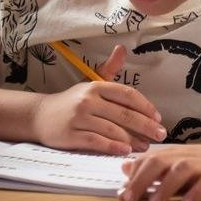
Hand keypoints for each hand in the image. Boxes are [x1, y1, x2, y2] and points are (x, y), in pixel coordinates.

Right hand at [32, 46, 164, 154]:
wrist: (39, 116)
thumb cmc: (71, 101)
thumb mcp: (89, 83)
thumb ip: (108, 69)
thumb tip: (122, 49)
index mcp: (95, 86)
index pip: (127, 94)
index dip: (145, 106)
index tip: (158, 118)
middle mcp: (87, 100)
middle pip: (124, 114)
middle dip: (146, 126)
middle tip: (161, 135)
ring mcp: (78, 117)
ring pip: (112, 130)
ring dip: (133, 140)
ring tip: (145, 147)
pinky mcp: (71, 135)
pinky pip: (97, 142)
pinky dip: (113, 147)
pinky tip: (125, 151)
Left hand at [118, 142, 200, 200]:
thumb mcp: (180, 162)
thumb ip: (153, 166)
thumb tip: (125, 167)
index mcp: (177, 154)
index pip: (149, 159)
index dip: (133, 175)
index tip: (121, 193)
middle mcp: (190, 156)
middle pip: (161, 161)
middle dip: (142, 179)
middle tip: (130, 198)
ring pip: (183, 168)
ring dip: (167, 185)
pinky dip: (198, 191)